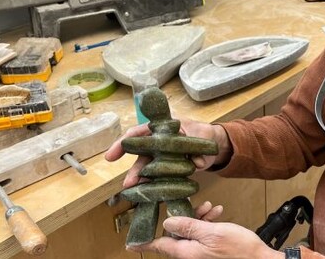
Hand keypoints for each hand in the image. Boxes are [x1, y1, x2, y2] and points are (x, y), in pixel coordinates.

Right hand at [104, 118, 232, 188]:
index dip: (123, 143)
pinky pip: (159, 179)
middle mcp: (158, 144)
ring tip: (136, 193)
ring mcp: (162, 158)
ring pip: (148, 170)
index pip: (139, 133)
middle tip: (128, 184)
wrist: (213, 144)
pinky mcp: (169, 170)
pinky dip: (154, 187)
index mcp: (162, 128)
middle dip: (134, 170)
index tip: (111, 156)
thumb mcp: (202, 135)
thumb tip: (198, 162)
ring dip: (142, 182)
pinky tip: (148, 196)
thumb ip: (198, 148)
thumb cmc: (203, 133)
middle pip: (142, 156)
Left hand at [127, 217, 282, 258]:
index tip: (130, 243)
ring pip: (190, 233)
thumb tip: (167, 221)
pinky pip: (201, 236)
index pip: (159, 246)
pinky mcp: (211, 251)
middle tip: (195, 203)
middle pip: (176, 234)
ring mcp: (201, 254)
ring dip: (198, 217)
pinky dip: (207, 223)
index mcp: (186, 252)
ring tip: (210, 207)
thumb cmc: (238, 249)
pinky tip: (216, 213)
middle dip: (184, 217)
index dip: (144, 242)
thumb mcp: (211, 232)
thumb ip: (188, 226)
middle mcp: (190, 255)